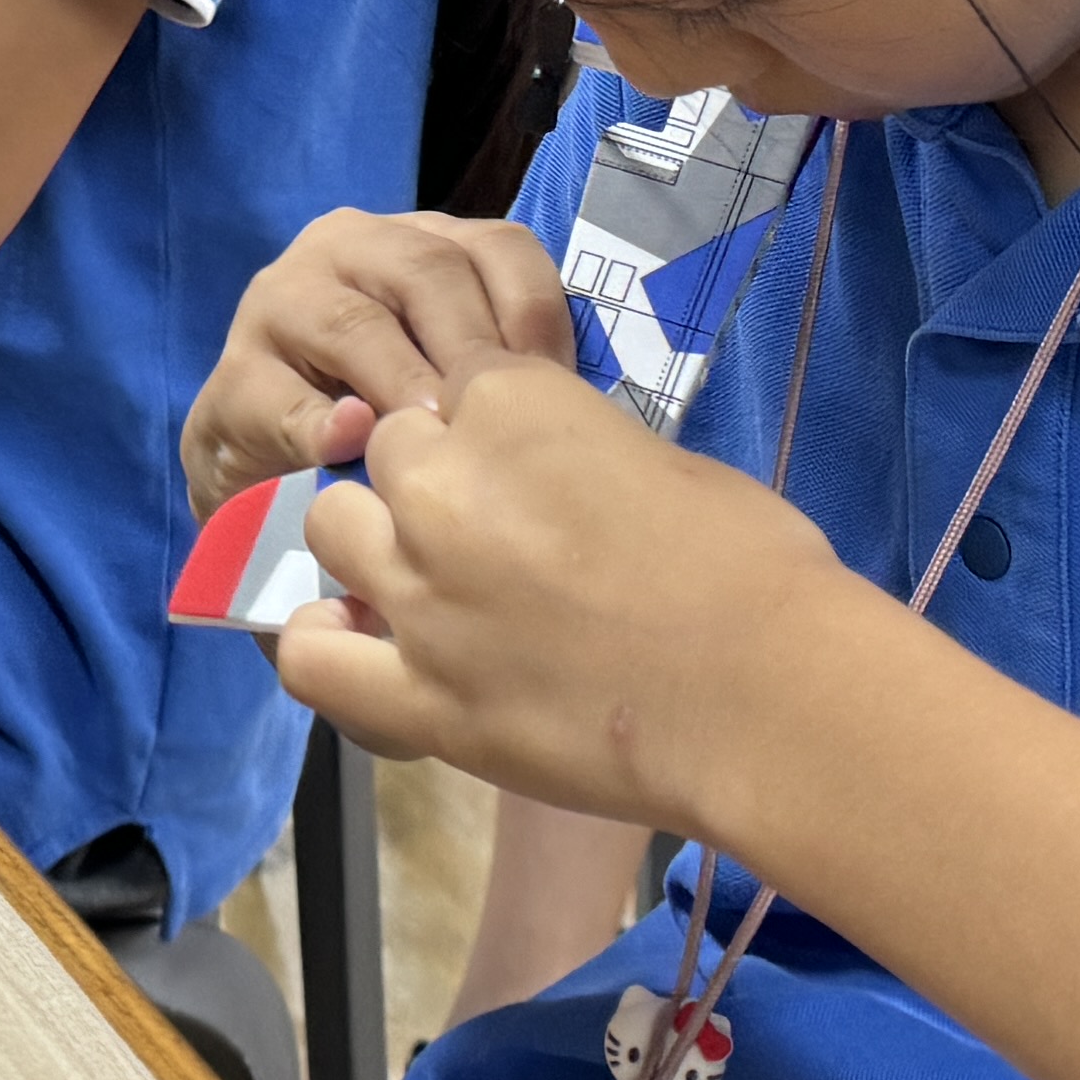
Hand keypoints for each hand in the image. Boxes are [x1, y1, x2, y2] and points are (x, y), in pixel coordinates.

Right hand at [178, 208, 568, 511]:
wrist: (263, 459)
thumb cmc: (378, 407)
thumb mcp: (445, 368)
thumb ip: (497, 357)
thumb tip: (563, 390)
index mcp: (412, 239)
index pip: (496, 245)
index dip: (535, 313)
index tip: (557, 385)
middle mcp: (344, 247)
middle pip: (427, 273)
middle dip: (469, 348)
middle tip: (497, 421)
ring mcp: (279, 304)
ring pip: (354, 325)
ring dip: (403, 383)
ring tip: (431, 435)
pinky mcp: (232, 378)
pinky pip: (283, 399)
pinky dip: (322, 425)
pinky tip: (352, 447)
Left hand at [273, 357, 868, 834]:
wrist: (766, 693)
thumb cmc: (753, 566)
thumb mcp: (664, 462)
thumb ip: (579, 451)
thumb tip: (559, 477)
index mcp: (510, 403)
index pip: (453, 382)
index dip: (488, 425)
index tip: (525, 464)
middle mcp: (441, 486)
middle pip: (388, 454)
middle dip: (430, 480)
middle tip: (493, 530)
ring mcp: (420, 594)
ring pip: (332, 531)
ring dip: (372, 544)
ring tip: (427, 578)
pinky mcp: (419, 696)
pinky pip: (312, 659)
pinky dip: (325, 644)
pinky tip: (364, 642)